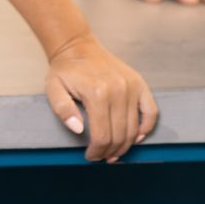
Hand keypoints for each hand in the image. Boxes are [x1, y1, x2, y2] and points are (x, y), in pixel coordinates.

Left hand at [45, 34, 158, 163]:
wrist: (77, 46)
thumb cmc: (66, 70)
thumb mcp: (53, 88)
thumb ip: (63, 110)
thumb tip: (79, 130)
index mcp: (97, 93)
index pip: (102, 136)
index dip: (96, 152)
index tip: (90, 156)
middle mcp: (118, 90)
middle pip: (119, 135)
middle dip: (110, 152)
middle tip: (101, 157)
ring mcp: (131, 86)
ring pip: (134, 128)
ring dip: (125, 145)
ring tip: (114, 152)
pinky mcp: (139, 84)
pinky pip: (151, 112)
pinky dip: (146, 128)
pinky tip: (137, 137)